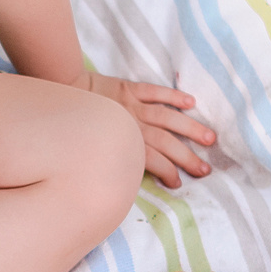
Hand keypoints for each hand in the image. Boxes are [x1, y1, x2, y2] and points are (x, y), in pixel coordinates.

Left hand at [84, 71, 211, 186]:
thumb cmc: (76, 128)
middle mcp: (131, 126)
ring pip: (167, 119)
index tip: (179, 183)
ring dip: (190, 129)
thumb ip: (112, 159)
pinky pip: (155, 91)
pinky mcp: (129, 88)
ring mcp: (132, 106)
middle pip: (165, 143)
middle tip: (205, 169)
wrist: (61, 94)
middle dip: (187, 157)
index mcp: (123, 143)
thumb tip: (127, 177)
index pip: (152, 161)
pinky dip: (174, 96)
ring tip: (209, 138)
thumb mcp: (91, 150)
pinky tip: (191, 103)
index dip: (167, 172)